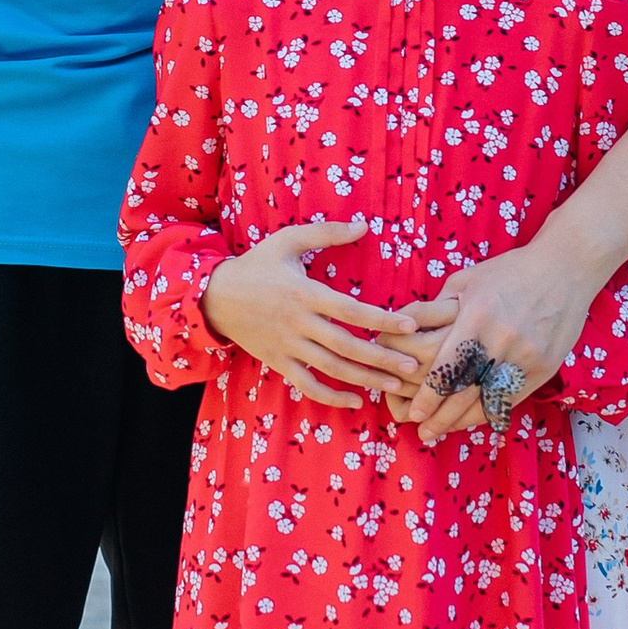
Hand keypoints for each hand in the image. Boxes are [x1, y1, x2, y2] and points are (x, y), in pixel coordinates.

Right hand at [200, 219, 436, 408]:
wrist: (214, 296)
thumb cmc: (257, 265)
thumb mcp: (288, 240)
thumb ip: (326, 233)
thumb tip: (364, 227)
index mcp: (305, 293)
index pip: (351, 310)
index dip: (382, 319)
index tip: (410, 325)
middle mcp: (299, 323)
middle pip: (346, 345)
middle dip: (382, 357)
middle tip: (412, 365)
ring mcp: (288, 346)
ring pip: (331, 368)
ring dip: (364, 378)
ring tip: (394, 384)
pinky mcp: (279, 362)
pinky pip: (307, 385)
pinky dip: (331, 397)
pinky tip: (355, 401)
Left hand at [387, 230, 599, 443]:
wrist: (563, 268)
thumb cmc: (508, 271)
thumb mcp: (466, 280)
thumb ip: (436, 308)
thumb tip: (407, 333)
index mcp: (476, 316)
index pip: (445, 369)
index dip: (427, 397)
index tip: (412, 411)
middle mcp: (501, 339)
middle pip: (464, 392)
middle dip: (439, 417)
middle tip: (422, 432)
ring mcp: (525, 356)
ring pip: (488, 400)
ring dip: (462, 421)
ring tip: (442, 431)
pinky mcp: (544, 366)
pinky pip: (513, 398)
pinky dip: (491, 412)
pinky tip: (474, 420)